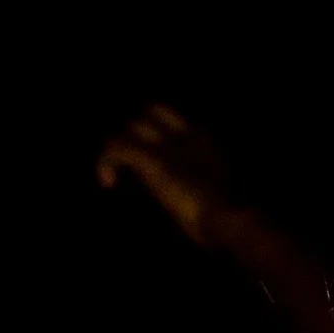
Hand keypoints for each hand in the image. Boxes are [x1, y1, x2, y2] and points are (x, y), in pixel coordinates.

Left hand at [95, 103, 234, 246]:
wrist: (226, 221)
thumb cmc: (227, 221)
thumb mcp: (222, 199)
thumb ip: (209, 190)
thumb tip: (203, 202)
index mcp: (208, 147)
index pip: (184, 121)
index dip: (165, 132)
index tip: (158, 158)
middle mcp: (188, 137)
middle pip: (155, 111)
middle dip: (139, 133)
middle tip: (133, 162)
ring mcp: (169, 145)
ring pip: (132, 126)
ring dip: (119, 149)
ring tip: (113, 174)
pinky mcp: (151, 157)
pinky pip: (117, 146)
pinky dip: (105, 161)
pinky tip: (106, 181)